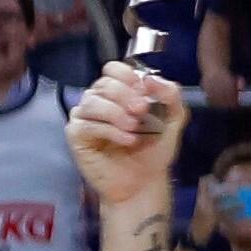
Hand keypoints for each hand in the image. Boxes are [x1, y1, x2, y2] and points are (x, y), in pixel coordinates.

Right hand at [62, 65, 181, 208]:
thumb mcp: (173, 117)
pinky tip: (127, 140)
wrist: (144, 181)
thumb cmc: (154, 149)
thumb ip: (170, 93)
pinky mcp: (77, 137)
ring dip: (116, 114)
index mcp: (119, 92)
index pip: (112, 69)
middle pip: (103, 84)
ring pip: (92, 102)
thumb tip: (150, 78)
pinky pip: (86, 125)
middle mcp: (99, 101)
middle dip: (125, 96)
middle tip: (142, 111)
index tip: (143, 91)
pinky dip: (109, 131)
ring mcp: (85, 118)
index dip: (126, 76)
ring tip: (134, 129)